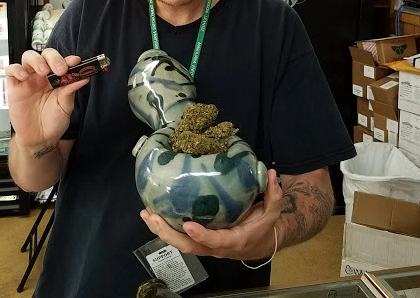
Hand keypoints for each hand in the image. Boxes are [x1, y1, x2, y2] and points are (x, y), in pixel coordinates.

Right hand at [5, 48, 88, 151]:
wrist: (39, 139)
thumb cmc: (53, 122)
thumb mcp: (65, 106)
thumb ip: (71, 91)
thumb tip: (84, 77)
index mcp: (57, 78)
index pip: (62, 62)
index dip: (68, 59)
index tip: (75, 62)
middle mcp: (43, 76)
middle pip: (45, 55)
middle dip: (54, 58)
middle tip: (60, 69)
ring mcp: (28, 80)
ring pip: (28, 57)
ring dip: (37, 60)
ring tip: (43, 71)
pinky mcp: (14, 87)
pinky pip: (11, 70)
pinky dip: (16, 69)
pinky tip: (24, 76)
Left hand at [140, 169, 281, 260]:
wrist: (260, 243)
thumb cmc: (263, 226)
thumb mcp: (272, 212)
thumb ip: (273, 194)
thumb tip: (272, 173)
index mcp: (233, 239)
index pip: (215, 241)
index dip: (202, 235)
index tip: (188, 225)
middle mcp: (215, 246)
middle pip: (189, 247)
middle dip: (168, 234)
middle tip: (153, 217)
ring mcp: (205, 245)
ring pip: (180, 244)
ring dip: (161, 231)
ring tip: (146, 214)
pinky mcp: (198, 240)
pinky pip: (180, 237)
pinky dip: (165, 228)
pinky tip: (152, 214)